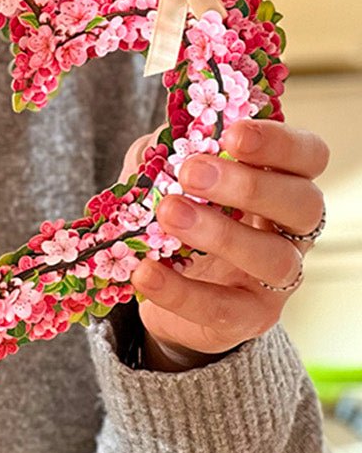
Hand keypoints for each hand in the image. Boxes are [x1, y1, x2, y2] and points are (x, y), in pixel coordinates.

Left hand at [117, 119, 327, 371]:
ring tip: (168, 214)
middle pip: (303, 204)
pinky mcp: (247, 318)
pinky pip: (222, 308)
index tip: (233, 134)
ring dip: (219, 233)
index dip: (280, 143)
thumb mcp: (166, 176)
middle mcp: (291, 230)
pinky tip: (146, 271)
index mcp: (281, 182)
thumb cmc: (178, 214)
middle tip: (192, 173)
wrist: (164, 288)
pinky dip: (180, 290)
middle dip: (249, 185)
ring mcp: (275, 279)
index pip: (308, 157)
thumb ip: (164, 155)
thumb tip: (154, 144)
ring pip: (273, 258)